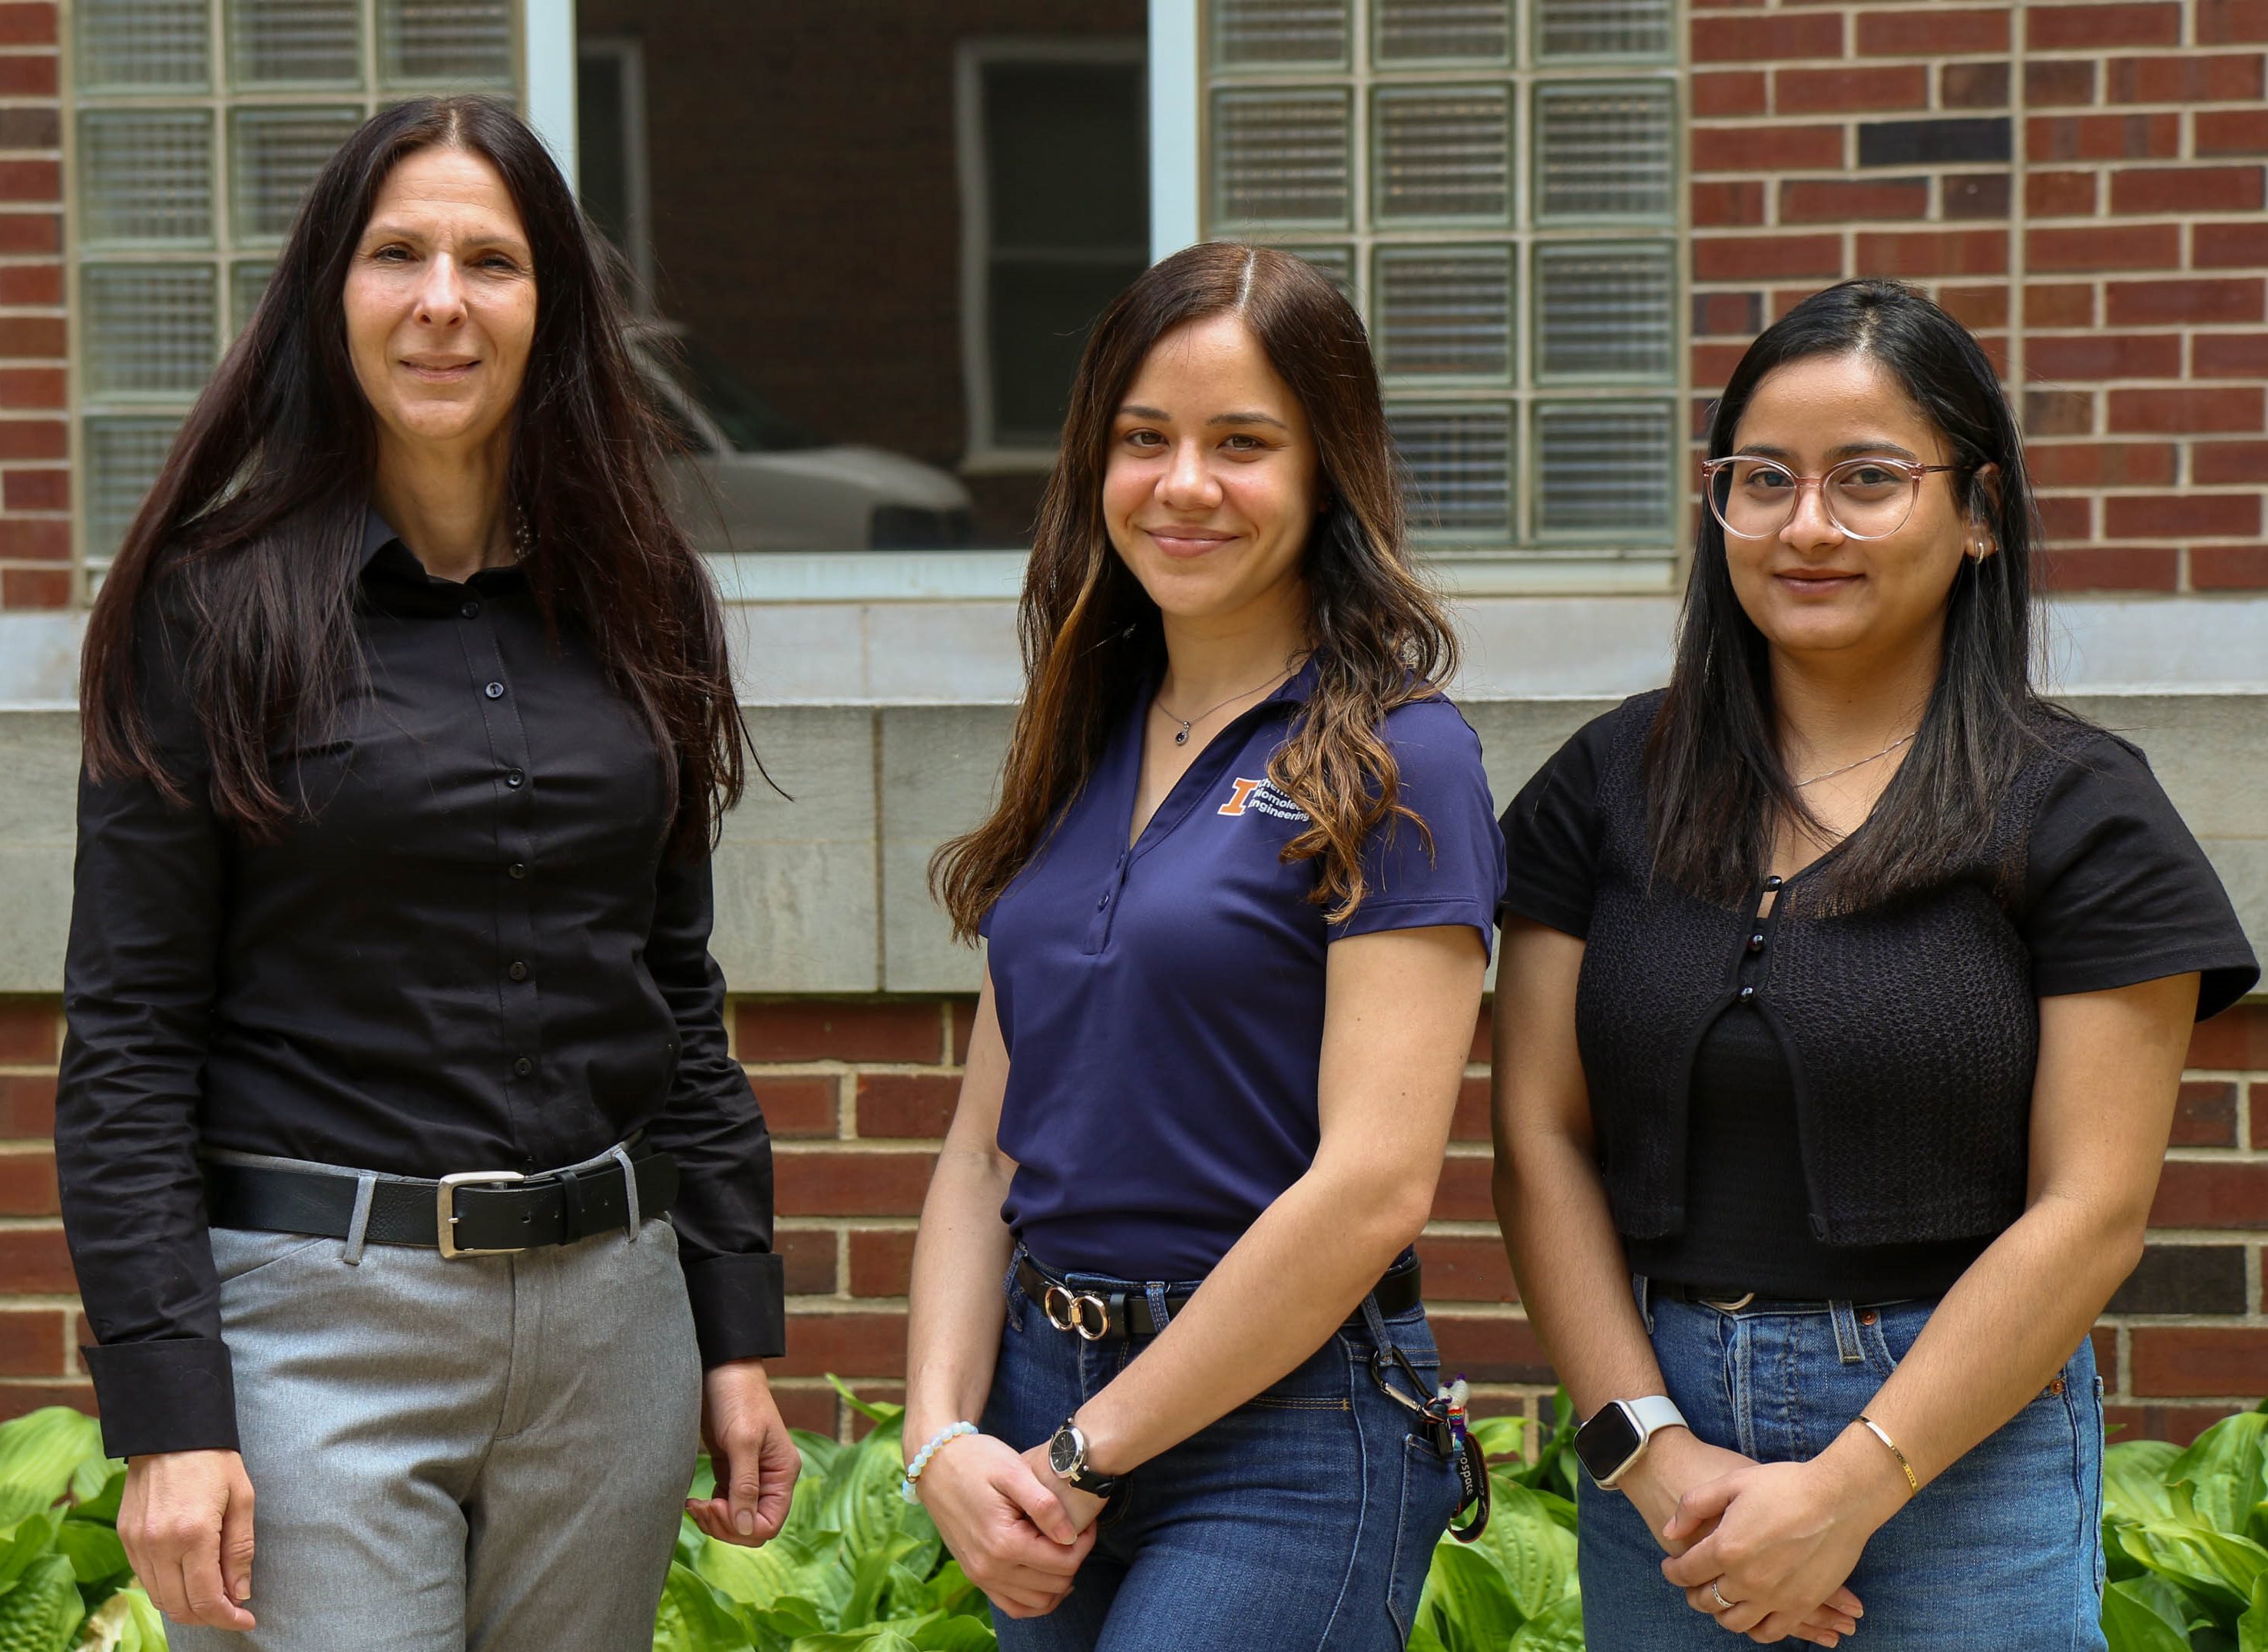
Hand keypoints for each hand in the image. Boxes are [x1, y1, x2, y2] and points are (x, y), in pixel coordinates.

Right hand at [120, 1450, 255, 1631]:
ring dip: (186, 1605)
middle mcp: (158, 1544)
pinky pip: (144, 1578)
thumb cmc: (214, 1459)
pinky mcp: (125, 1537)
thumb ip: (240, 1550)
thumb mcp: (242, 1498)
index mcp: (192, 1534)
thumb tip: (240, 1593)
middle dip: (208, 1616)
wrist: (169, 1429)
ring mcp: (137, 1543)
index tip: (246, 1621)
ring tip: (214, 1595)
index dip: (227, 1618)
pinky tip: (188, 1576)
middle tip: (233, 1611)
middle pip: (179, 1606)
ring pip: (159, 1597)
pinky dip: (167, 1587)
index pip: (205, 1598)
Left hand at [686, 1359, 800, 1546]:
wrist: (722, 1369)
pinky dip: (709, 1508)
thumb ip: (745, 1487)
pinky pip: (724, 1504)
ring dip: (714, 1520)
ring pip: (737, 1519)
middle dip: (726, 1525)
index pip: (770, 1523)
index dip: (742, 1526)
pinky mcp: (731, 1469)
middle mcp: (770, 1478)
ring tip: (695, 1505)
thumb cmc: (737, 1398)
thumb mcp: (742, 1441)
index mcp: (783, 1473)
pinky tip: (693, 1501)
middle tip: (703, 1507)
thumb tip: (746, 1529)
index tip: (717, 1506)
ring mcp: (751, 1475)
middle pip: (753, 1526)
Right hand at [916, 1431, 1093, 1618]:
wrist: (935, 1464)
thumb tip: (1070, 1536)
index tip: (1086, 1522)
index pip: (1064, 1562)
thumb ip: (1044, 1505)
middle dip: (1074, 1559)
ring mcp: (981, 1576)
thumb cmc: (976, 1460)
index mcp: (1003, 1542)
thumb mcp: (1013, 1470)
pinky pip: (1014, 1607)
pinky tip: (1046, 1574)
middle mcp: (990, 1568)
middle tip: (1077, 1531)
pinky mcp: (976, 1576)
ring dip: (1058, 1581)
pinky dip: (1036, 1598)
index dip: (1085, 1543)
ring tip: (1062, 1550)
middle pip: (1055, 1584)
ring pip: (1038, 1603)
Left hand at [1661, 1435, 1906, 1645]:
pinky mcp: (1801, 1605)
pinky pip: (1770, 1632)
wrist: (1838, 1498)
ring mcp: (1775, 1597)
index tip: (1671, 1567)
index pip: (1686, 1572)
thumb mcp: (1732, 1482)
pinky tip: (1752, 1614)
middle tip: (1693, 1585)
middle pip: (1707, 1600)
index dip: (1673, 1571)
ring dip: (1721, 1613)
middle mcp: (1747, 1579)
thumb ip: (1694, 1506)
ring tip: (1721, 1600)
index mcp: (1726, 1548)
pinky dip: (1756, 1629)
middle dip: (1694, 1593)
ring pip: (1735, 1622)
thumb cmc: (1785, 1485)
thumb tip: (1670, 1532)